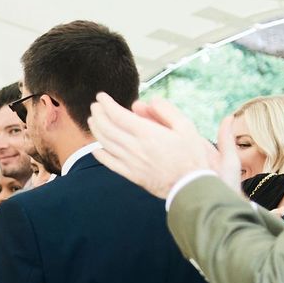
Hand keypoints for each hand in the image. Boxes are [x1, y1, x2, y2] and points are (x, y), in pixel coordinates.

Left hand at [88, 93, 229, 198]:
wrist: (190, 185)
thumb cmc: (191, 155)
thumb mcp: (186, 127)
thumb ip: (167, 111)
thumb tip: (149, 100)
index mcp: (147, 133)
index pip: (118, 116)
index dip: (107, 105)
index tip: (101, 97)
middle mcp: (135, 147)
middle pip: (108, 128)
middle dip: (98, 115)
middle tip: (95, 106)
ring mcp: (130, 162)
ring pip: (106, 144)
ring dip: (96, 131)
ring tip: (93, 121)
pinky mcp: (130, 174)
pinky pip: (110, 163)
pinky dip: (100, 155)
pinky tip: (96, 148)